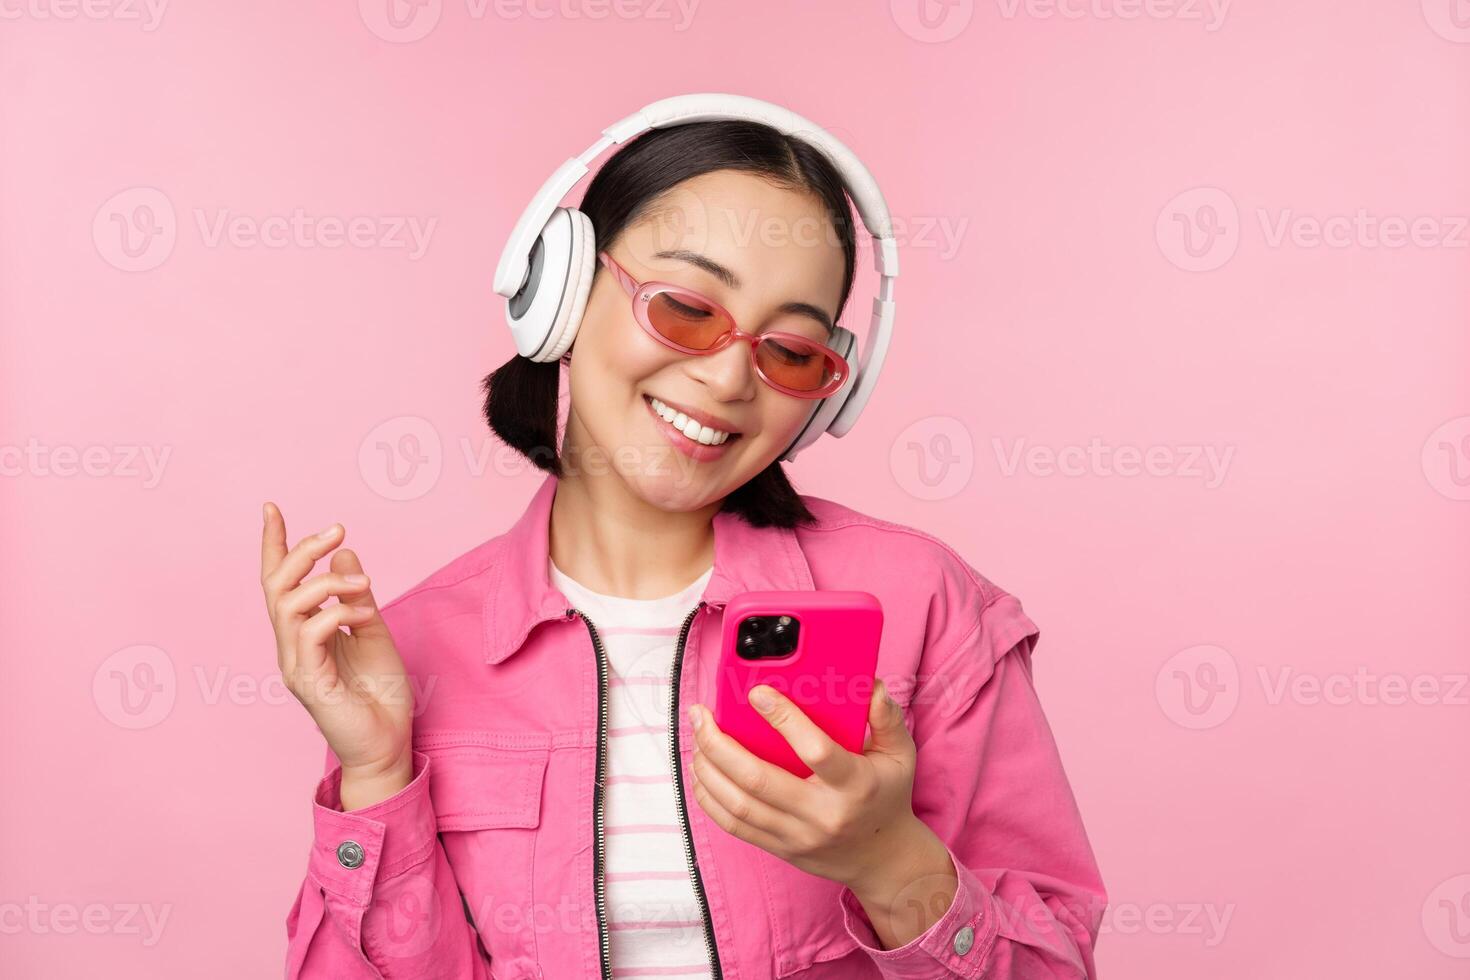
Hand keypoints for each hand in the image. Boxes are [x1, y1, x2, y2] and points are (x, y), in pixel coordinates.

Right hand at [260, 502, 413, 809]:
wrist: (388, 744)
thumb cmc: (380, 694)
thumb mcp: (374, 631)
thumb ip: (356, 596)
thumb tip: (344, 552)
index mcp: (302, 633)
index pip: (279, 582)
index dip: (274, 545)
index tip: (271, 507)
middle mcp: (291, 647)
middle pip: (276, 586)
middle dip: (302, 551)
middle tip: (337, 529)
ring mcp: (296, 666)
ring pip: (288, 605)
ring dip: (328, 583)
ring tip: (363, 584)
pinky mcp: (310, 683)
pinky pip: (311, 634)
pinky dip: (337, 613)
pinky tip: (363, 613)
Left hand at [685, 679, 944, 900]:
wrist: (883, 857)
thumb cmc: (887, 795)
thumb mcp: (900, 754)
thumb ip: (886, 716)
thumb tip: (867, 684)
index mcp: (855, 785)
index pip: (815, 750)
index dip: (783, 720)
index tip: (756, 693)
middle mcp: (823, 814)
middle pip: (758, 780)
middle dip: (720, 744)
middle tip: (702, 715)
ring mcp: (798, 836)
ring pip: (738, 805)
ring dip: (708, 769)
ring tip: (698, 738)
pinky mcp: (780, 849)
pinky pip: (734, 826)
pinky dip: (710, 798)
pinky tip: (701, 772)